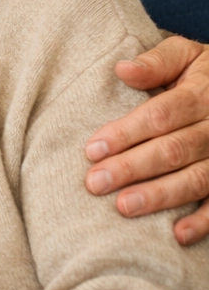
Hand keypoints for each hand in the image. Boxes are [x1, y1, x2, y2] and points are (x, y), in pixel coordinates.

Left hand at [85, 36, 208, 245]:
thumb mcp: (186, 55)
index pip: (161, 116)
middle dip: (133, 168)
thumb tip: (122, 69)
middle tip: (96, 183)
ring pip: (198, 178)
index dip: (126, 133)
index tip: (92, 149)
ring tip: (124, 207)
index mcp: (202, 93)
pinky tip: (178, 235)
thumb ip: (157, 61)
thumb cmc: (204, 73)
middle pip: (175, 149)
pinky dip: (205, 221)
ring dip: (160, 196)